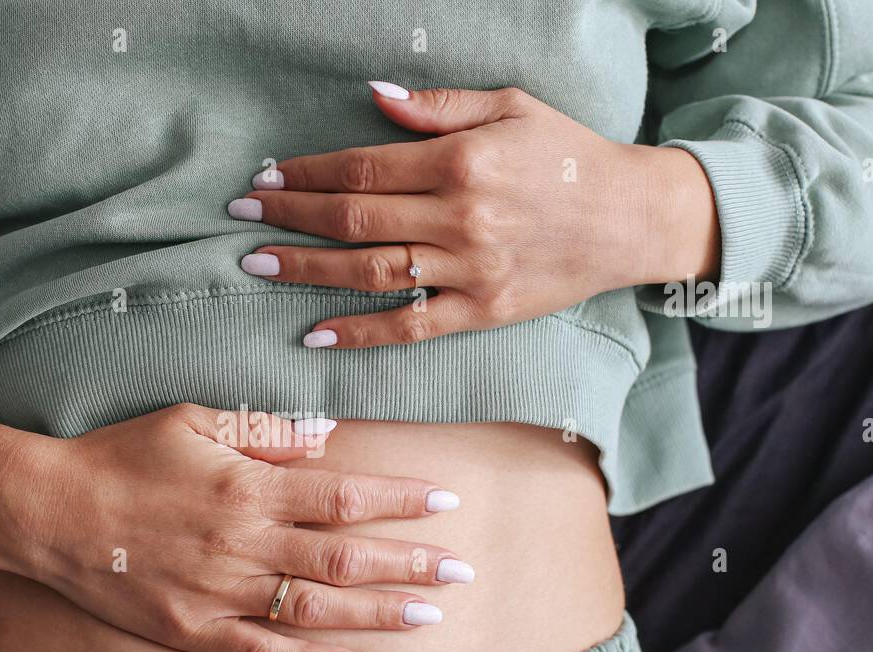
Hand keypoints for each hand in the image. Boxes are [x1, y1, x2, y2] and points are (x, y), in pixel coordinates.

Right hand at [0, 398, 470, 651]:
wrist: (51, 511)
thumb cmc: (122, 455)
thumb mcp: (191, 419)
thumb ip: (263, 430)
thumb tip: (327, 436)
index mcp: (249, 486)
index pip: (345, 496)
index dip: (401, 501)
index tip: (446, 502)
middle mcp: (244, 542)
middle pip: (345, 559)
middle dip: (411, 564)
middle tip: (461, 571)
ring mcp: (220, 591)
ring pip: (316, 610)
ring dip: (379, 615)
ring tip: (430, 617)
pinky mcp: (194, 629)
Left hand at [231, 83, 720, 347]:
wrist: (631, 218)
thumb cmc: (568, 155)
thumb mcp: (512, 106)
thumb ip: (440, 106)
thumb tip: (373, 97)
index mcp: (462, 161)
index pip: (363, 165)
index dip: (307, 171)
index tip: (266, 177)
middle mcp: (460, 217)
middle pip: (354, 217)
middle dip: (290, 216)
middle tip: (241, 216)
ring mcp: (469, 270)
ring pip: (371, 271)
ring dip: (307, 269)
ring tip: (257, 265)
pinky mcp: (481, 312)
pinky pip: (411, 327)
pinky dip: (361, 332)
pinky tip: (315, 333)